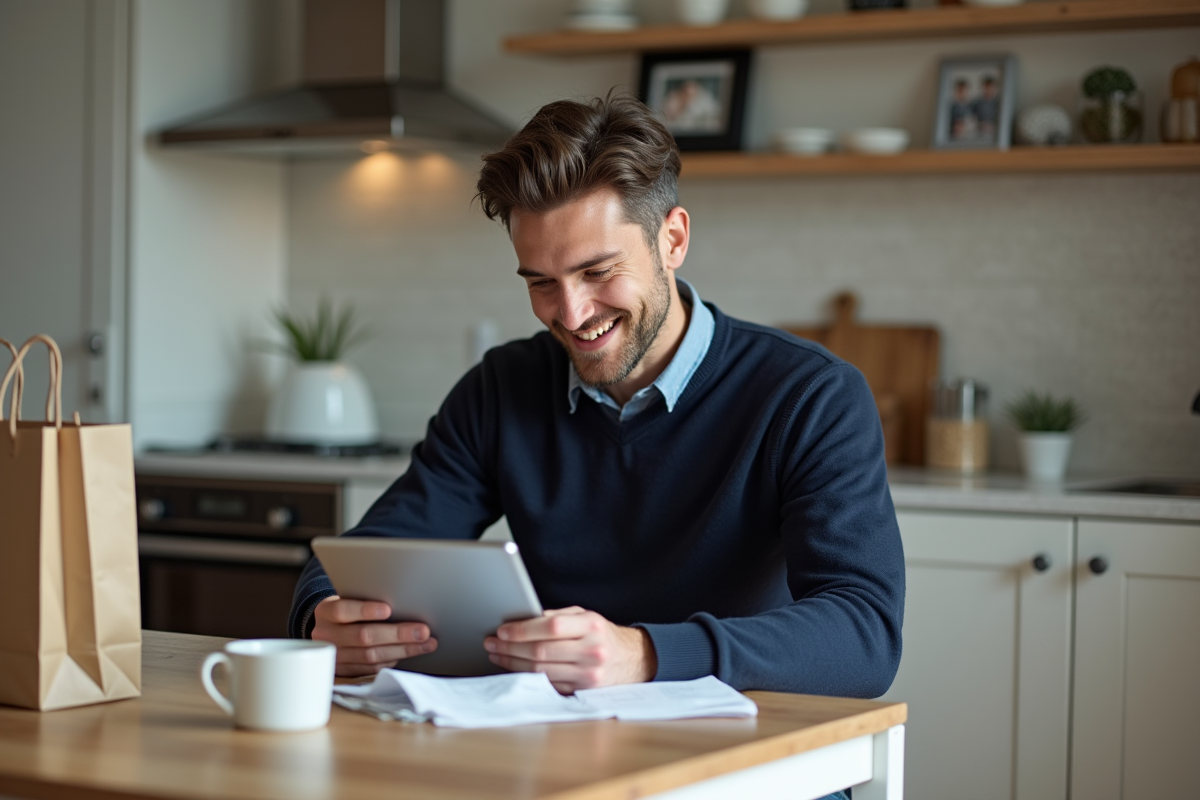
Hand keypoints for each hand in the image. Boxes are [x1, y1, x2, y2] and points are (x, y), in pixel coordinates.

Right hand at [311, 595, 437, 676]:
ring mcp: (334, 656)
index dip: (366, 611)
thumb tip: (402, 601)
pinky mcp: (344, 671)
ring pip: (370, 656)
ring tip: (426, 644)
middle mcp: (326, 636)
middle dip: (397, 634)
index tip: (388, 609)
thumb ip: (365, 601)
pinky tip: (408, 653)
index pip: (343, 610)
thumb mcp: (348, 600)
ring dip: (402, 650)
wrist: (327, 631)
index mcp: (326, 612)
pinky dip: (391, 660)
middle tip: (423, 631)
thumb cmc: (347, 610)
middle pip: (363, 636)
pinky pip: (371, 668)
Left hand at [484, 606, 656, 693]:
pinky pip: (548, 683)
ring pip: (541, 671)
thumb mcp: (585, 616)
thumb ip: (558, 616)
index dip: (522, 629)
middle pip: (542, 651)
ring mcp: (589, 674)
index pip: (551, 627)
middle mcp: (592, 651)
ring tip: (497, 654)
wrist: (633, 659)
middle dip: (511, 647)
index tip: (502, 630)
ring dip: (513, 663)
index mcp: (591, 626)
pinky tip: (514, 668)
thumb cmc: (602, 634)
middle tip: (491, 642)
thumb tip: (522, 618)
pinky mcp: (583, 691)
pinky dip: (527, 677)